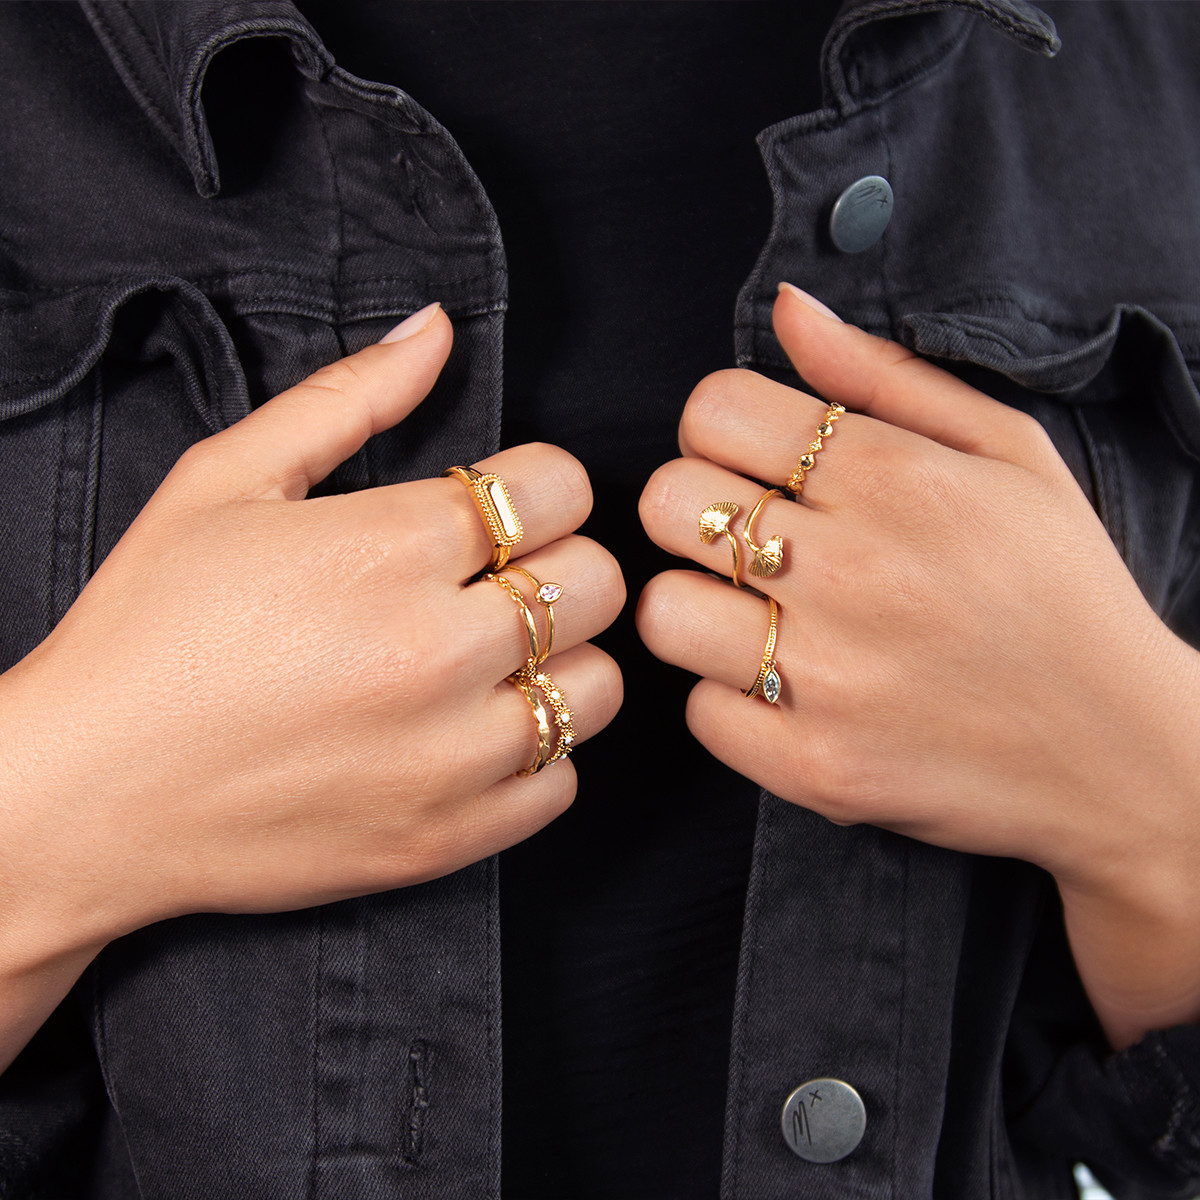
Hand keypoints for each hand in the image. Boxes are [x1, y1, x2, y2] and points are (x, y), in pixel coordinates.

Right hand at [0, 304, 622, 990]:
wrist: (90, 794)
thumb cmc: (149, 630)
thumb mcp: (226, 480)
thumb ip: (347, 396)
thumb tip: (435, 329)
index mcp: (392, 548)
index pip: (562, 488)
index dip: (541, 486)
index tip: (502, 508)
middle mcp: (438, 652)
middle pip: (600, 582)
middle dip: (562, 565)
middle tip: (500, 580)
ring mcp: (448, 757)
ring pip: (599, 688)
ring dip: (561, 663)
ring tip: (491, 662)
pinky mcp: (445, 838)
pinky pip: (561, 783)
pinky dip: (536, 756)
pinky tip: (473, 735)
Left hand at [637, 284, 1199, 1046]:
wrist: (1121, 751)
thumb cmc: (1061, 588)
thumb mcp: (1008, 452)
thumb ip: (884, 375)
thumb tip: (787, 308)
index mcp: (894, 480)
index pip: (711, 412)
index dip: (719, 430)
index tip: (754, 463)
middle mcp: (851, 574)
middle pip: (664, 503)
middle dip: (693, 510)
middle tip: (750, 539)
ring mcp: (828, 679)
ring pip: (662, 611)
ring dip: (699, 609)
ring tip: (759, 617)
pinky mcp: (813, 767)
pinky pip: (699, 712)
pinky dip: (731, 699)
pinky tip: (787, 689)